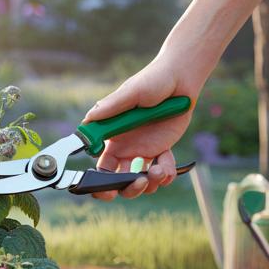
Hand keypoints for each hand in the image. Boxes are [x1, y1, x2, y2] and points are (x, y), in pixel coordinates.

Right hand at [82, 59, 200, 200]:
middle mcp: (125, 147)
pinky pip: (162, 170)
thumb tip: (87, 121)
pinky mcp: (162, 149)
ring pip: (141, 180)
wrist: (181, 79)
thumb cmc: (153, 80)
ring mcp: (144, 150)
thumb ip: (112, 107)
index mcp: (112, 137)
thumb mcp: (132, 92)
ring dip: (150, 183)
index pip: (100, 166)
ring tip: (159, 172)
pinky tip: (167, 167)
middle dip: (128, 189)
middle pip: (119, 180)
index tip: (106, 189)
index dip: (99, 182)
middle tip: (139, 182)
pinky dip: (166, 174)